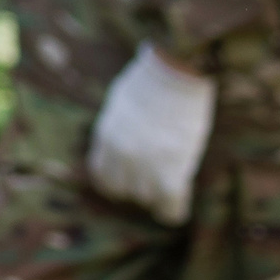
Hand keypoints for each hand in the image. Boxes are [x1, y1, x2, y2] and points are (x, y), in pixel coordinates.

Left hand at [86, 44, 216, 224]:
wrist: (176, 70)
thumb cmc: (155, 79)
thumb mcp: (124, 101)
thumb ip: (120, 125)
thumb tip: (124, 133)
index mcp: (106, 135)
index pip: (100, 174)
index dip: (118, 178)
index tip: (134, 175)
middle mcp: (119, 154)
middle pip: (120, 190)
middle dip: (137, 186)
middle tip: (156, 176)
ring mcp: (143, 165)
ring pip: (146, 199)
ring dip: (158, 193)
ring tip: (173, 177)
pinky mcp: (170, 173)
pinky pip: (168, 209)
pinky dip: (173, 210)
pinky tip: (179, 200)